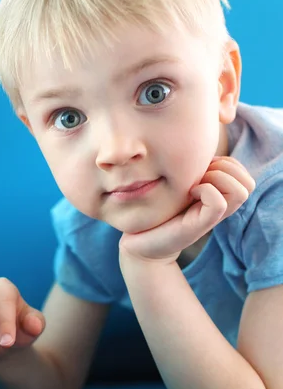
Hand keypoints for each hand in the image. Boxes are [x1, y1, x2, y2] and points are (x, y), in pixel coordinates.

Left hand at [119, 156, 255, 264]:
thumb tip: (200, 147)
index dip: (227, 164)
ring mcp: (212, 217)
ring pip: (242, 191)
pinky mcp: (199, 226)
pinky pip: (218, 202)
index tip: (201, 169)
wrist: (140, 240)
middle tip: (199, 176)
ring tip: (195, 184)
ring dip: (218, 178)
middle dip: (226, 169)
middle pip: (249, 183)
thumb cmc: (156, 210)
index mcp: (219, 196)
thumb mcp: (178, 184)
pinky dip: (205, 190)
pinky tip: (188, 193)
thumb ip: (194, 170)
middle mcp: (221, 207)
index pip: (244, 175)